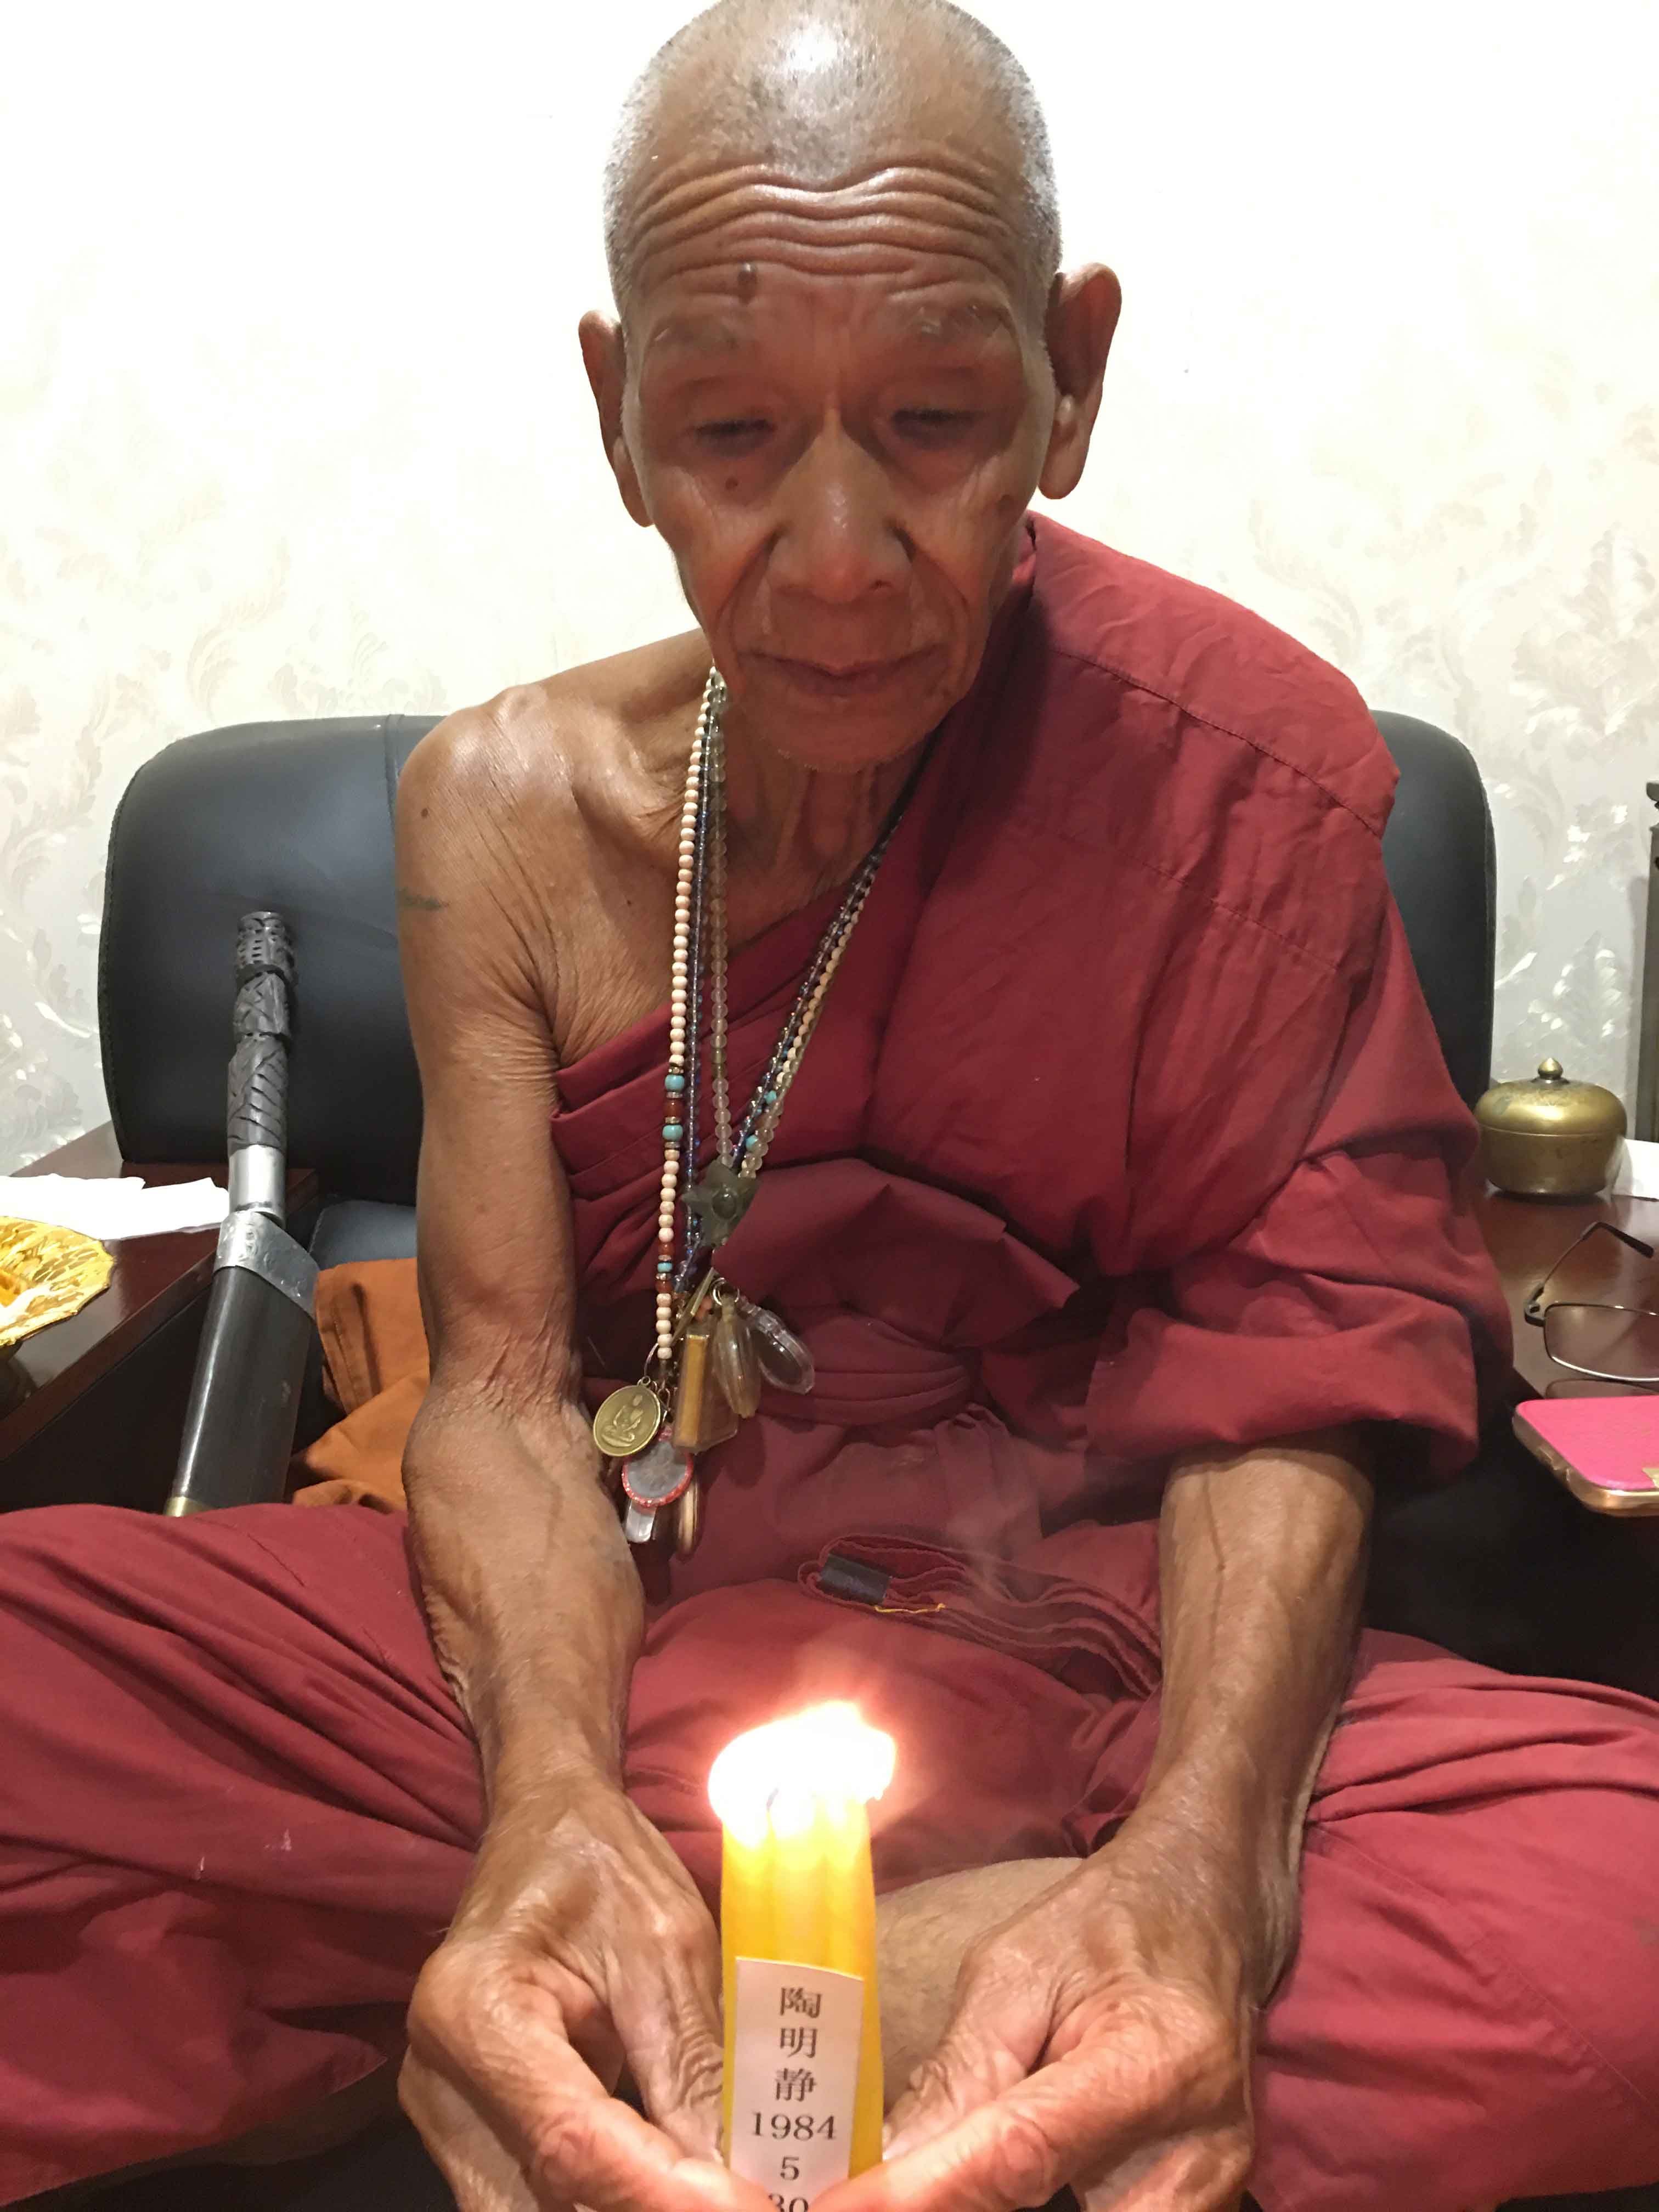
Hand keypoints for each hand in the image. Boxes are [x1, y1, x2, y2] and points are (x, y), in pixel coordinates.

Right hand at [399, 1775, 771, 2211]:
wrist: (546, 1828)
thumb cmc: (603, 1862)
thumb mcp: (667, 1943)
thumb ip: (689, 2063)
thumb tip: (733, 2173)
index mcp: (472, 2009)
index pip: (569, 2138)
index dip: (658, 2189)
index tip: (742, 2206)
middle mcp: (438, 2080)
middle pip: (543, 2198)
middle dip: (640, 2207)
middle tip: (735, 2200)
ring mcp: (446, 2118)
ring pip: (535, 2210)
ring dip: (624, 2203)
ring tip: (712, 2188)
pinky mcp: (471, 2137)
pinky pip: (537, 2197)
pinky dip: (607, 2197)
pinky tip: (668, 2183)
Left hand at [825, 1820, 1277, 2211]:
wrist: (1206, 1918)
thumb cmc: (1108, 1927)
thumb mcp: (1019, 1967)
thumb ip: (965, 2068)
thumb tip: (889, 2162)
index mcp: (1157, 2059)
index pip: (1024, 2149)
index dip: (926, 2190)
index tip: (847, 2206)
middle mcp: (1202, 2146)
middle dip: (967, 2203)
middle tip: (891, 2186)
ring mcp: (1211, 2187)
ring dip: (1003, 2202)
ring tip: (947, 2164)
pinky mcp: (1203, 2207)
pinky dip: (1040, 2197)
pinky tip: (997, 2175)